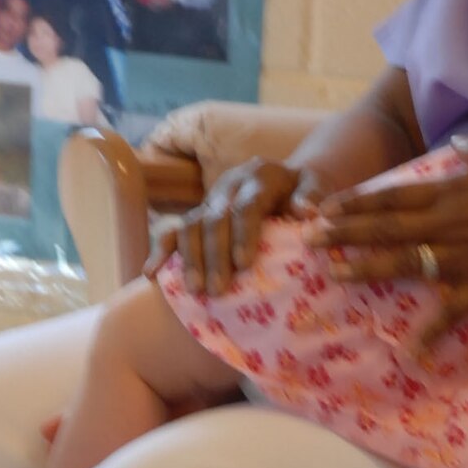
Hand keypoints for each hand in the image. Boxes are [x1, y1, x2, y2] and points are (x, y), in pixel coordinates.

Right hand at [147, 158, 329, 296]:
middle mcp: (229, 185)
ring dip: (190, 259)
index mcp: (259, 176)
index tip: (244, 264)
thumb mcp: (316, 187)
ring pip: (191, 225)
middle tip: (218, 290)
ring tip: (195, 291)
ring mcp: (210, 201)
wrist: (288, 181)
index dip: (244, 233)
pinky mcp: (198, 214)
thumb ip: (312, 197)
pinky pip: (173, 230)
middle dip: (215, 255)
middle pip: (215, 219)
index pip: (247, 205)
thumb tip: (307, 212)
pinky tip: (151, 274)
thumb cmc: (304, 192)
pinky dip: (160, 251)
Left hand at [307, 135, 467, 345]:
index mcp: (455, 188)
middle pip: (387, 229)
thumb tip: (457, 146)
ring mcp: (466, 256)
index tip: (325, 209)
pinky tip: (410, 354)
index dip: (356, 203)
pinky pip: (452, 313)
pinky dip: (432, 335)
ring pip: (406, 265)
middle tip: (309, 242)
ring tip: (334, 274)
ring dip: (367, 270)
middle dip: (345, 235)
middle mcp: (452, 222)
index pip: (393, 196)